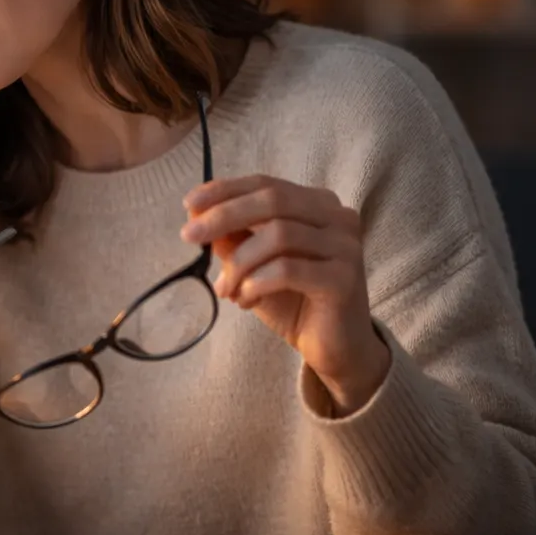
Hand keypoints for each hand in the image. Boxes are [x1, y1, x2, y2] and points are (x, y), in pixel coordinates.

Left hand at [182, 175, 389, 414]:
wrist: (335, 349)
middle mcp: (338, 218)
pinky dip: (256, 283)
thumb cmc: (293, 302)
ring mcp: (346, 247)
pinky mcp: (344, 279)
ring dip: (239, 263)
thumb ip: (232, 238)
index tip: (189, 203)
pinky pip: (288, 270)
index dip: (226, 190)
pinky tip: (246, 301)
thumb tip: (196, 214)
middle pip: (274, 201)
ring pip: (279, 235)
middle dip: (224, 215)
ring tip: (225, 290)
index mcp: (318, 205)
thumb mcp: (254, 265)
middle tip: (189, 236)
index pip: (267, 185)